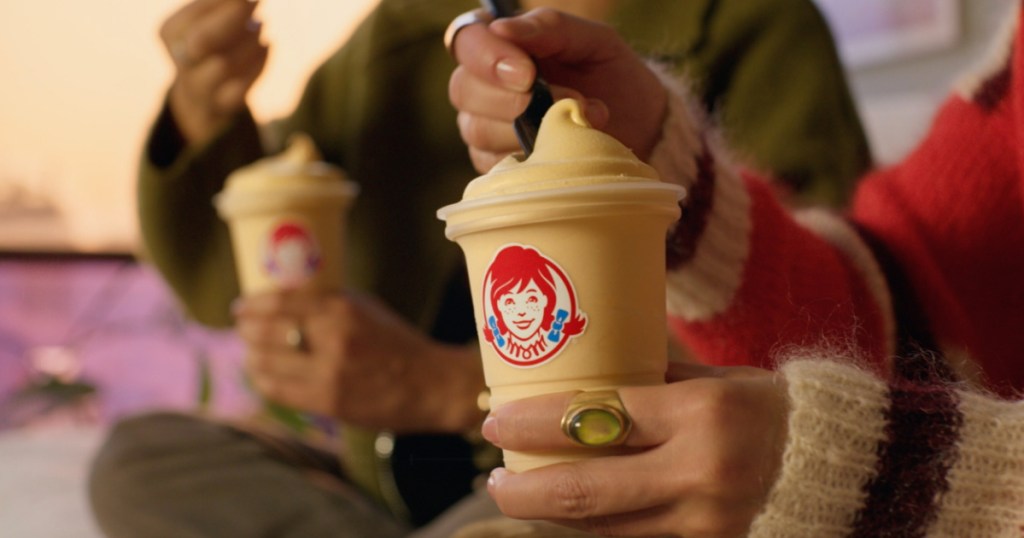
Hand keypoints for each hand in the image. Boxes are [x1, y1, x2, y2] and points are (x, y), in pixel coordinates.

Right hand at [159, 0, 268, 145]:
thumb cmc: (211, 45)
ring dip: (250, 42)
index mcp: (171, 33)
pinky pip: (241, 89)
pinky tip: (266, 46)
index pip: (193, 15)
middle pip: (203, 42)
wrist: (202, 96)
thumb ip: (221, 5)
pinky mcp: (221, 104)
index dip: (221, 2)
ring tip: (261, 24)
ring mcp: (199, 86)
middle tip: (256, 2)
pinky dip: (258, 65)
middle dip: (232, 19)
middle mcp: (181, 60)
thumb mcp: (208, 20)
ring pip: (225, 65)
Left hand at [233, 289, 484, 432]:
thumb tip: (285, 299)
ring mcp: (329, 373)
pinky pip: (279, 392)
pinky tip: (263, 376)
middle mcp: (333, 339)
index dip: (252, 304)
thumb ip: (329, 303)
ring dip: (252, 357)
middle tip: (242, 330)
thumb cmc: (398, 343)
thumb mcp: (367, 309)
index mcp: (343, 310)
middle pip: (267, 331)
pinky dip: (264, 382)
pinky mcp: (329, 402)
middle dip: (247, 330)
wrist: (432, 384)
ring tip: (251, 354)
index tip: (240, 307)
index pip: (281, 302)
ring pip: (267, 363)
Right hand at [448, 8, 666, 171]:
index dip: (487, 58)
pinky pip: (496, 165)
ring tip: (580, 121)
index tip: (527, 74)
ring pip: (478, 130)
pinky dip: (534, 157)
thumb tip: (501, 28)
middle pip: (464, 90)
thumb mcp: (592, 41)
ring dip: (533, 128)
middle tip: (567, 101)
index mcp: (498, 46)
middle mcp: (481, 87)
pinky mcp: (497, 167)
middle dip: (514, 100)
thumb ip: (549, 28)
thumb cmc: (612, 76)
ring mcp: (485, 129)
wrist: (641, 127)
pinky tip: (563, 149)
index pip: (466, 42)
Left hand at [480, 364, 787, 537]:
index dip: (534, 424)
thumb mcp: (714, 380)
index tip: (498, 420)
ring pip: (604, 527)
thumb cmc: (768, 409)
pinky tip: (568, 515)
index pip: (596, 419)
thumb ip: (651, 384)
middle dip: (526, 488)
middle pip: (586, 491)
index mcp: (702, 413)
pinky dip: (595, 528)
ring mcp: (705, 521)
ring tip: (520, 495)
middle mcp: (701, 472)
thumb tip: (581, 377)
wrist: (842, 467)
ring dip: (552, 515)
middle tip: (493, 478)